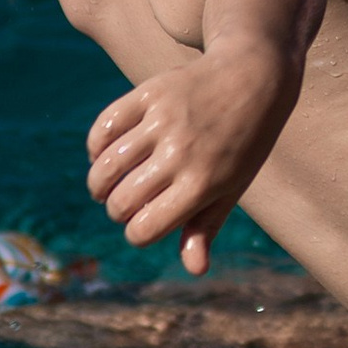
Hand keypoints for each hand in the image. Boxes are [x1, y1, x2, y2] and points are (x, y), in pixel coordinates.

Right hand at [85, 41, 300, 272]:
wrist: (252, 78)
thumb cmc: (243, 143)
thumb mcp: (232, 187)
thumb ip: (206, 227)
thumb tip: (194, 269)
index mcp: (202, 185)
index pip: (144, 229)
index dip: (136, 235)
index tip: (142, 228)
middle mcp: (180, 154)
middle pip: (121, 202)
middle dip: (117, 212)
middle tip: (125, 205)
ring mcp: (162, 122)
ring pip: (106, 167)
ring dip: (99, 185)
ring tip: (105, 187)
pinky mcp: (149, 94)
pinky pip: (103, 128)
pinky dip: (95, 148)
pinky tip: (103, 155)